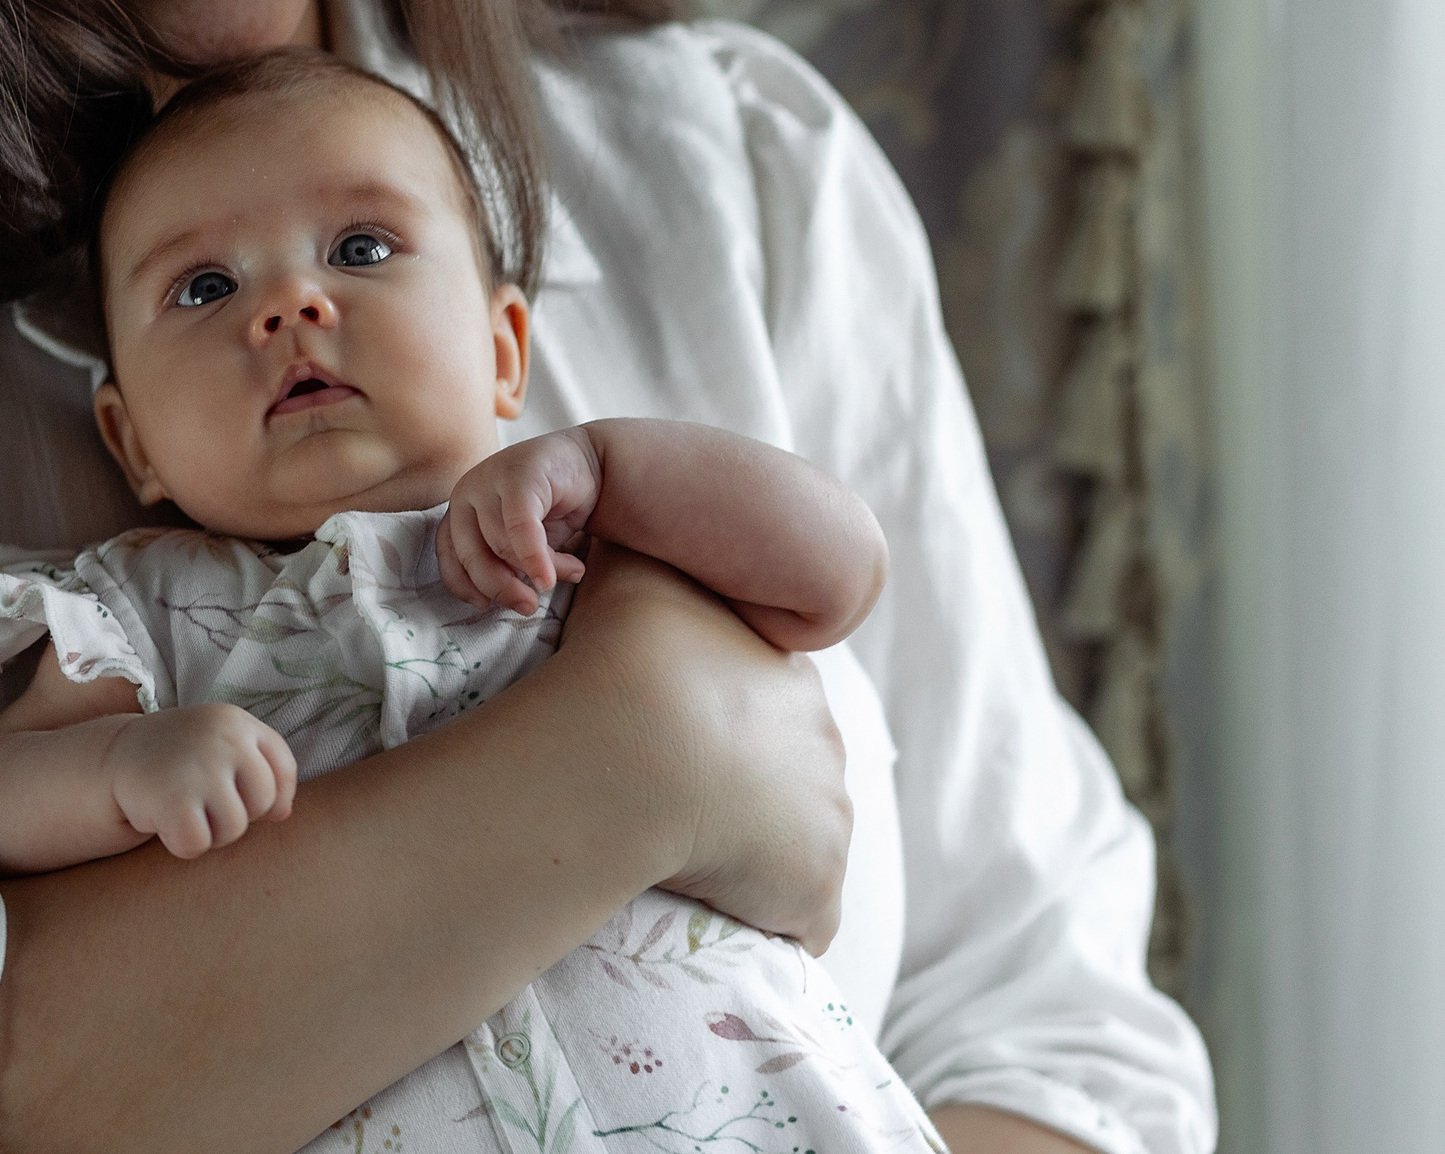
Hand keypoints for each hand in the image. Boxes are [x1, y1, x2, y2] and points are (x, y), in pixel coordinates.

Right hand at [105, 703, 297, 858]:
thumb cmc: (180, 757)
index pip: (283, 771)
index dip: (271, 795)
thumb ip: (260, 772)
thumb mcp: (222, 748)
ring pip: (234, 829)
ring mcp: (199, 769)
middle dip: (238, 814)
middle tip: (205, 801)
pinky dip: (181, 843)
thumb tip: (283, 814)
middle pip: (263, 803)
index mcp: (237, 722)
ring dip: (209, 832)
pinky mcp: (173, 801)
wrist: (116, 757)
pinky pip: (197, 845)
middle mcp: (223, 739)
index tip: (240, 794)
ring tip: (185, 808)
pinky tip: (165, 820)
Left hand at [440, 430, 599, 613]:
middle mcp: (466, 493)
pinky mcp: (517, 475)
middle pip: (472, 555)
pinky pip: (520, 528)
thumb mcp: (520, 544)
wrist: (590, 464)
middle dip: (501, 588)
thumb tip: (502, 600)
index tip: (487, 607)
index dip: (465, 586)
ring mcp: (488, 480)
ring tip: (573, 572)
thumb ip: (503, 564)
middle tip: (529, 606)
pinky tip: (552, 577)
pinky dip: (536, 559)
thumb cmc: (551, 509)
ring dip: (539, 570)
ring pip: (502, 545)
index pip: (449, 556)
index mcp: (460, 511)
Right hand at [550, 543, 851, 953]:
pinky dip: (773, 924)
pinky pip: (802, 920)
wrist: (640, 737)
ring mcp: (826, 817)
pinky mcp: (815, 885)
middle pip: (790, 774)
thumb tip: (618, 518)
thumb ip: (638, 551)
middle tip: (679, 809)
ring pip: (799, 844)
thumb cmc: (630, 654)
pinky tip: (733, 926)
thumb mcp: (635, 575)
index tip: (676, 741)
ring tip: (696, 870)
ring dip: (759, 860)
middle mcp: (823, 744)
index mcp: (787, 679)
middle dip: (749, 793)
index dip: (722, 726)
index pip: (764, 707)